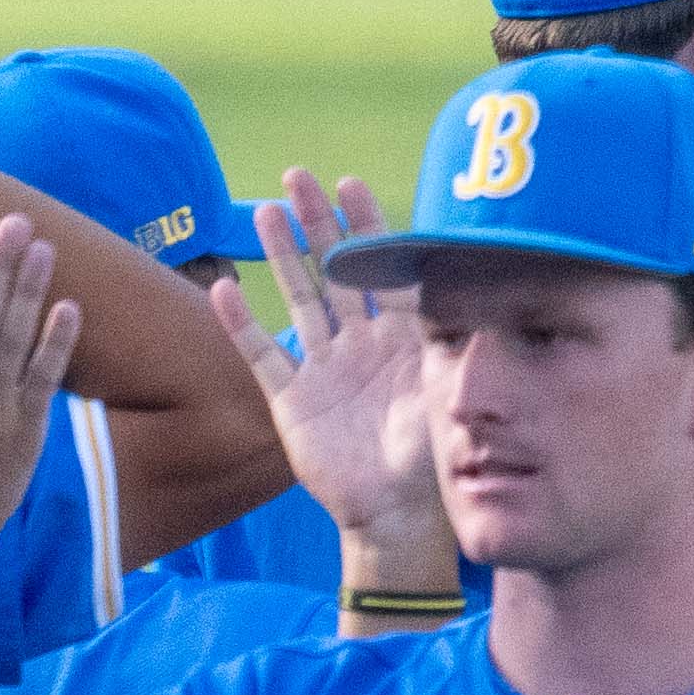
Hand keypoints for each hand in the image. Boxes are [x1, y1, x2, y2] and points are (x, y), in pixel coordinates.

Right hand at [208, 171, 444, 563]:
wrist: (395, 518)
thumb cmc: (429, 461)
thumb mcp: (444, 397)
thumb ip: (448, 347)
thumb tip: (471, 293)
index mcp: (400, 340)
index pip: (382, 269)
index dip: (367, 226)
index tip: (351, 184)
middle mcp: (359, 346)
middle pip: (334, 271)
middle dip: (318, 223)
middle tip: (298, 176)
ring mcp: (323, 370)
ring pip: (298, 300)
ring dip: (281, 256)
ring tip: (266, 212)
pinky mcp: (291, 400)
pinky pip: (262, 355)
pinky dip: (241, 325)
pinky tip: (223, 288)